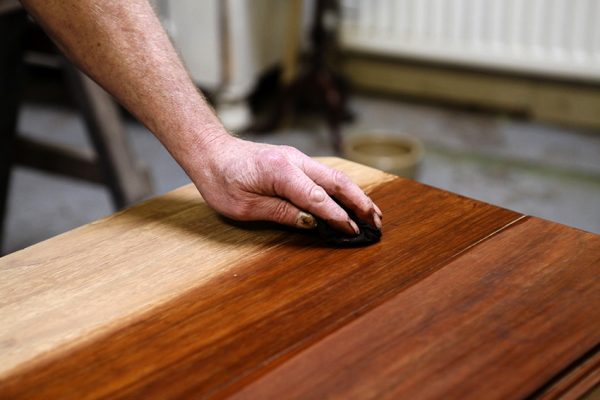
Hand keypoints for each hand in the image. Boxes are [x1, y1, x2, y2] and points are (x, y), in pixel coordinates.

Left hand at [191, 136, 382, 234]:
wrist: (210, 151)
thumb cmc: (221, 180)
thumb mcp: (245, 206)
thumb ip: (281, 212)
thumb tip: (312, 222)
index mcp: (280, 171)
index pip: (318, 198)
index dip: (337, 217)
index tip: (353, 231)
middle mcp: (294, 160)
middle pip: (336, 182)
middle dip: (359, 202)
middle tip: (377, 222)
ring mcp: (296, 158)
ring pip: (334, 176)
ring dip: (355, 194)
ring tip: (373, 212)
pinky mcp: (294, 161)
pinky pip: (324, 175)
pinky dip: (341, 188)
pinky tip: (351, 199)